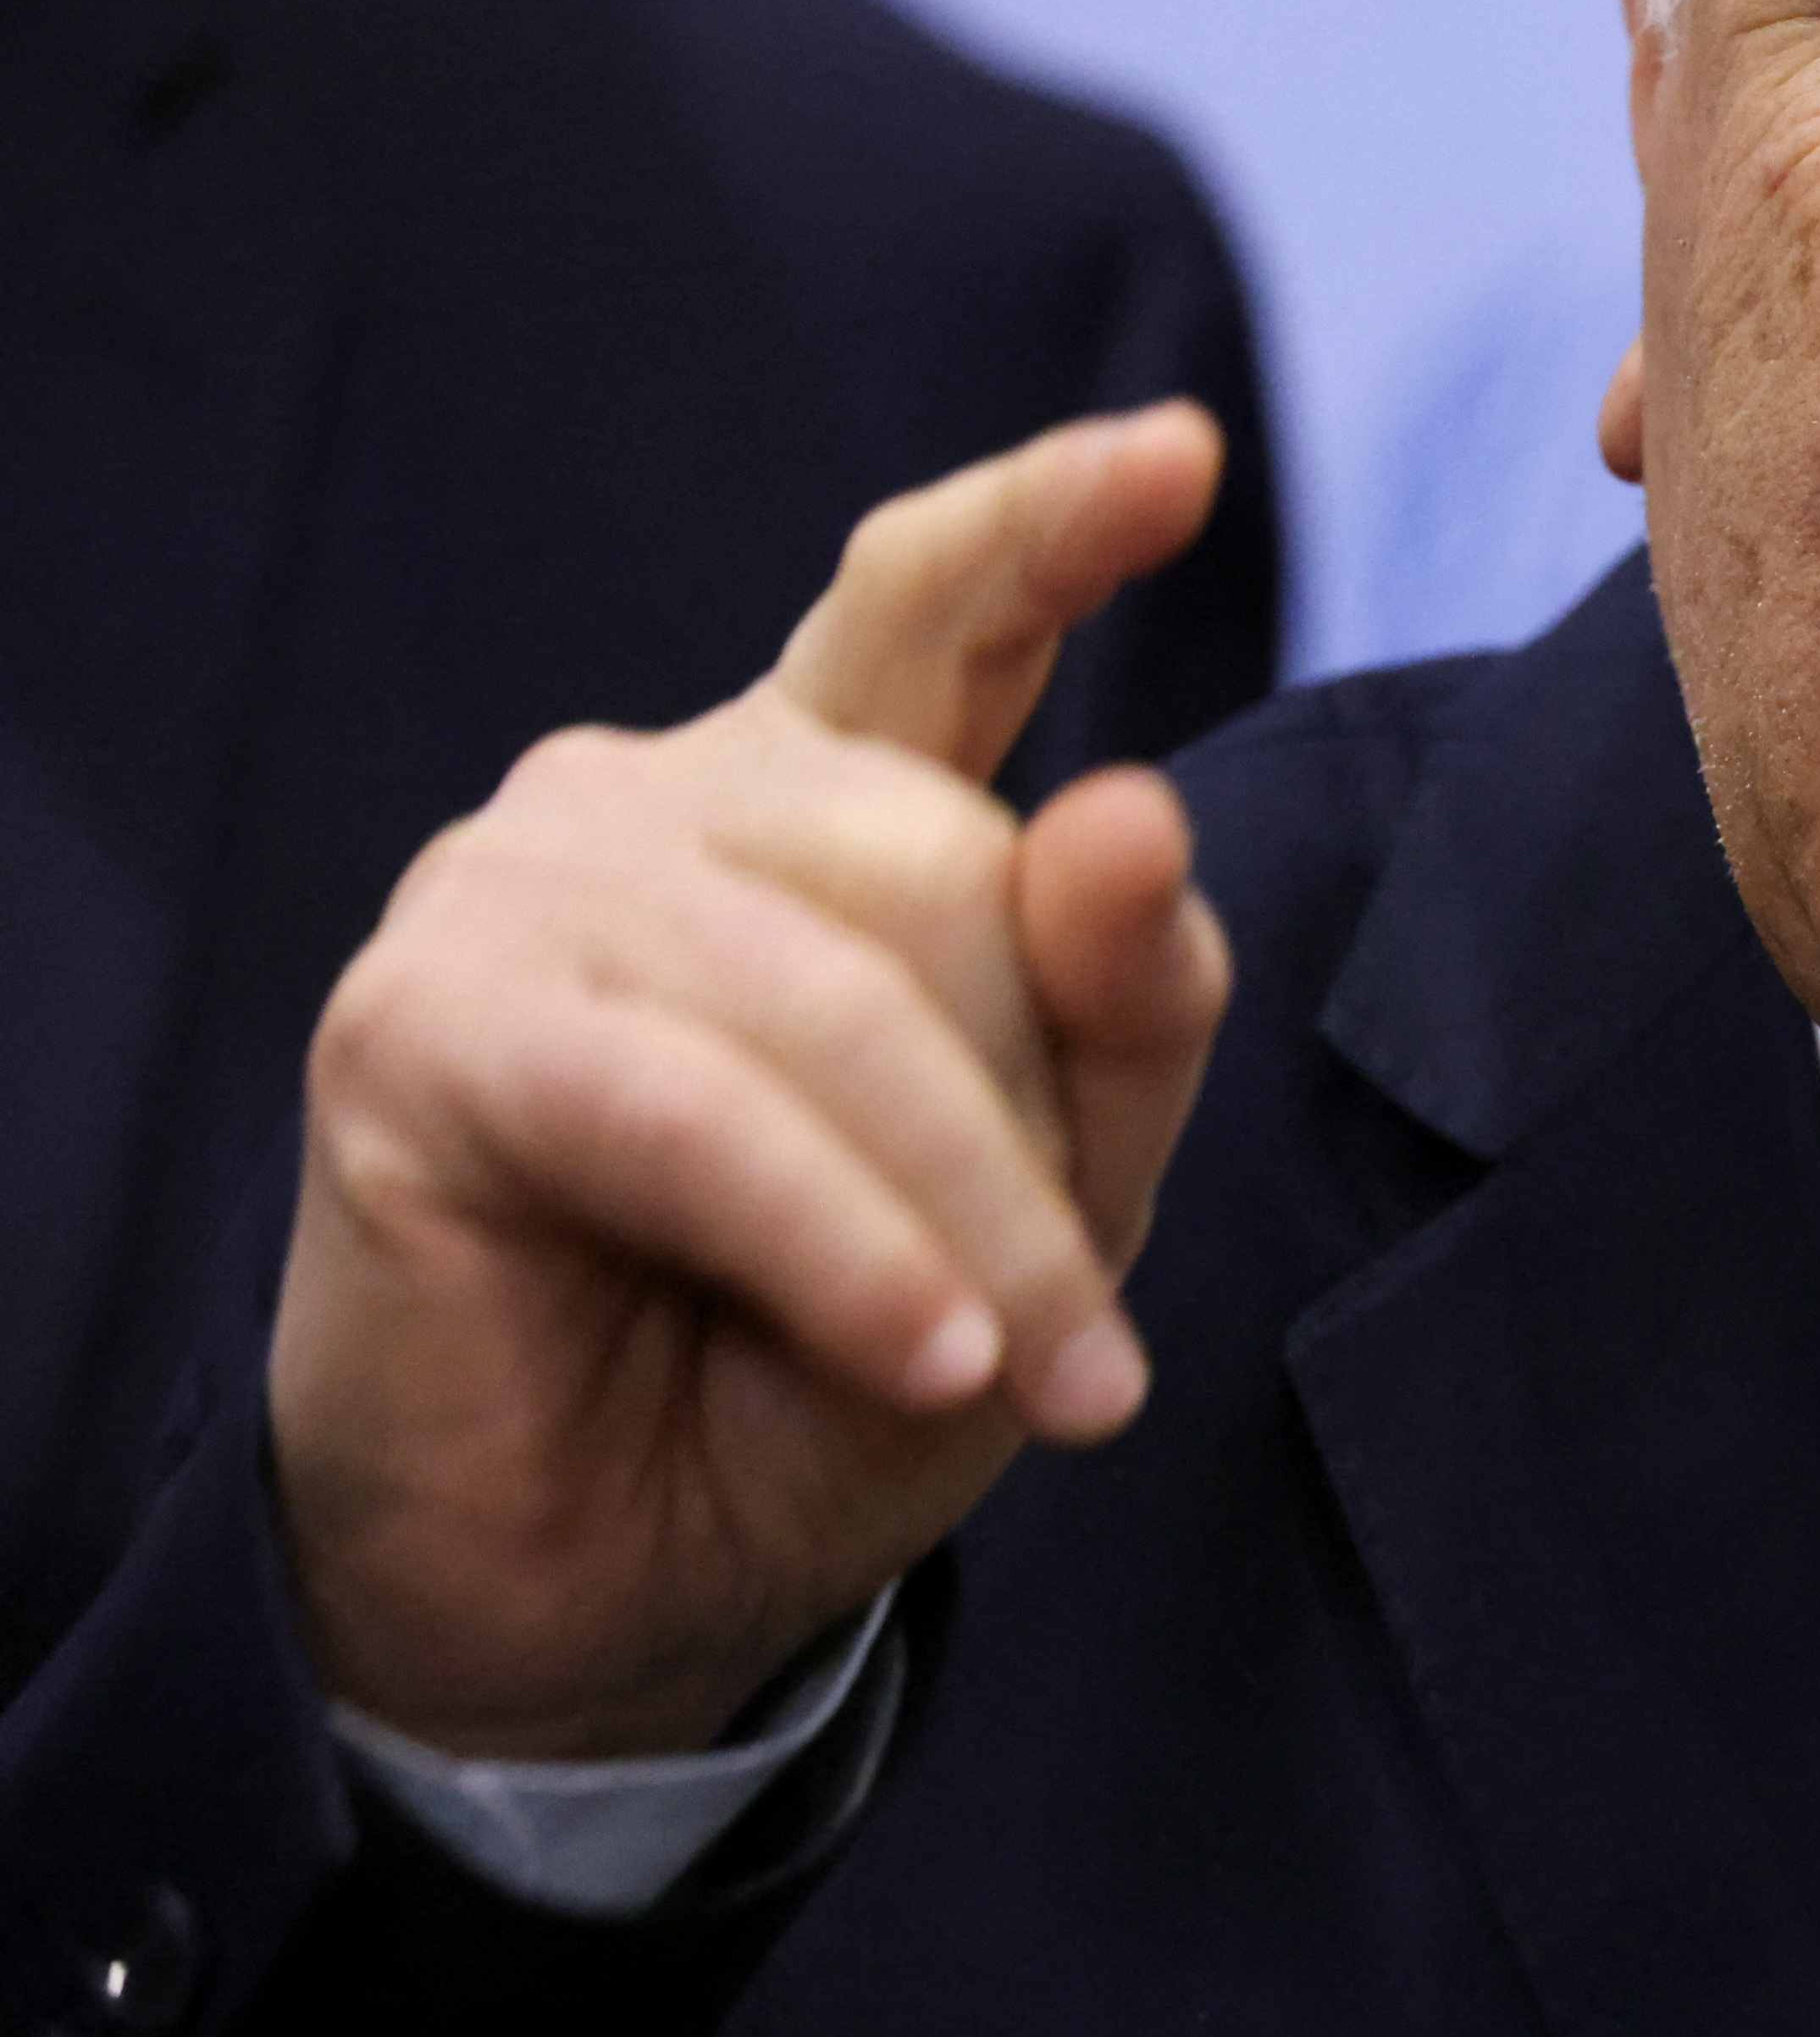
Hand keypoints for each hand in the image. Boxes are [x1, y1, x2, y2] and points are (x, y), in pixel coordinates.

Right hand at [268, 407, 1236, 1759]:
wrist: (622, 1583)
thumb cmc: (840, 1361)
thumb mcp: (1058, 1196)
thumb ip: (1116, 1008)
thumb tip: (1128, 808)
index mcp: (830, 792)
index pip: (939, 605)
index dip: (1051, 522)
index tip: (1177, 453)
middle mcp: (667, 792)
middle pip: (953, 866)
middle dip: (1046, 1120)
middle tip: (1081, 1329)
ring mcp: (525, 883)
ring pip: (843, 1000)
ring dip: (970, 1222)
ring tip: (1028, 1385)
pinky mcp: (425, 1025)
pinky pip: (703, 1115)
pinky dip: (839, 1247)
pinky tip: (924, 1359)